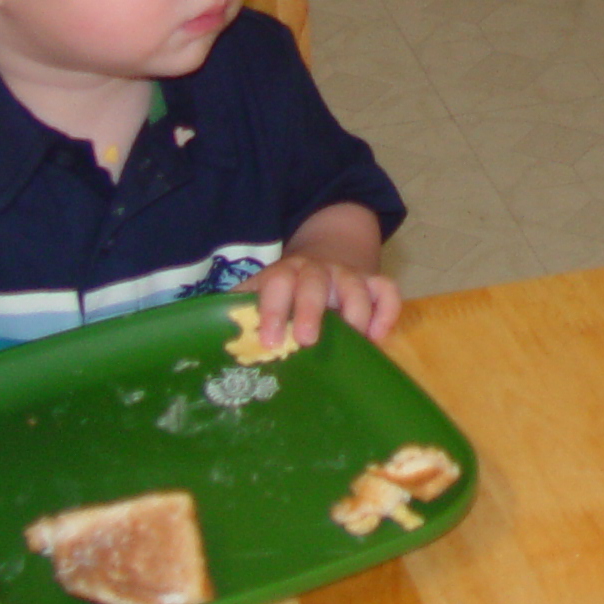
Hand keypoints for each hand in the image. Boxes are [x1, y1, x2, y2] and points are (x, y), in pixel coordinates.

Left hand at [235, 252, 401, 348]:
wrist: (322, 261)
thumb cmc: (285, 291)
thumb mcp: (260, 295)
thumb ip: (241, 313)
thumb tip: (216, 339)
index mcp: (284, 274)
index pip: (276, 284)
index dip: (272, 310)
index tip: (270, 341)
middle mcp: (316, 271)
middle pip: (314, 282)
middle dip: (310, 309)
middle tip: (308, 339)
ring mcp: (348, 275)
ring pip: (357, 285)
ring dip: (356, 313)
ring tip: (353, 342)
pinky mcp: (373, 284)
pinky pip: (387, 291)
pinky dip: (387, 312)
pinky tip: (377, 338)